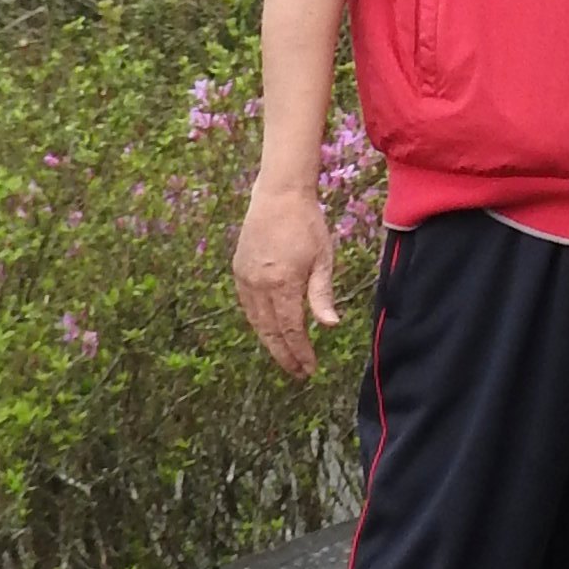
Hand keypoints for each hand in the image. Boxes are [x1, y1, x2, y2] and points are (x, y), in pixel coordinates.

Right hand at [233, 185, 341, 379]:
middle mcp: (258, 285)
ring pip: (256, 322)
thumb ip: (321, 295)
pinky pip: (248, 306)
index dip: (300, 352)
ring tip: (286, 357)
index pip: (290, 329)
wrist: (278, 196)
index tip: (309, 369)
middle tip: (298, 372)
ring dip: (270, 342)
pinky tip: (269, 331)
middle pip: (270, 332)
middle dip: (284, 355)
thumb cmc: (307, 225)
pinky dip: (258, 323)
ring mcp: (245, 278)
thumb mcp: (323, 259)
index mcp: (282, 283)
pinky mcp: (238, 271)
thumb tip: (330, 326)